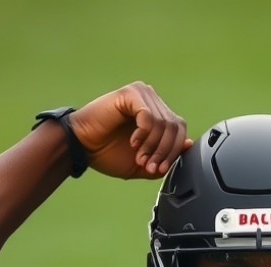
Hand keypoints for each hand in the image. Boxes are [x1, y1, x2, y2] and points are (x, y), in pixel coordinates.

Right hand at [68, 82, 192, 178]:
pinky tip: (132, 142)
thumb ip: (166, 157)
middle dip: (164, 152)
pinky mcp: (131, 93)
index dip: (173, 152)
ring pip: (163, 124)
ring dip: (152, 146)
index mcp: (157, 113)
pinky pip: (149, 116)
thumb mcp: (144, 162)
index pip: (180, 130)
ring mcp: (142, 94)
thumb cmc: (108, 153)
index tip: (159, 168)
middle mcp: (152, 100)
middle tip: (149, 165)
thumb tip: (188, 145)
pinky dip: (143, 134)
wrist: (81, 147)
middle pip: (175, 127)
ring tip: (139, 156)